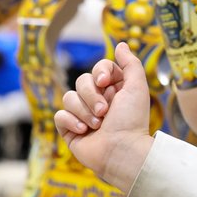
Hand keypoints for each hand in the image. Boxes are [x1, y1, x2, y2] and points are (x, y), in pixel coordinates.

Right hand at [54, 42, 155, 190]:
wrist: (122, 152)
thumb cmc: (132, 122)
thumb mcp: (137, 88)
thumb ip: (131, 64)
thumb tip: (122, 45)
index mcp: (114, 90)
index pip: (98, 69)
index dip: (100, 72)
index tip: (106, 82)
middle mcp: (98, 101)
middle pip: (81, 81)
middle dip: (92, 96)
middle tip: (105, 112)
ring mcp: (83, 115)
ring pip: (69, 98)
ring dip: (84, 111)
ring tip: (97, 125)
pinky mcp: (70, 130)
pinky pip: (59, 115)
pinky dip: (71, 122)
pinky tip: (85, 132)